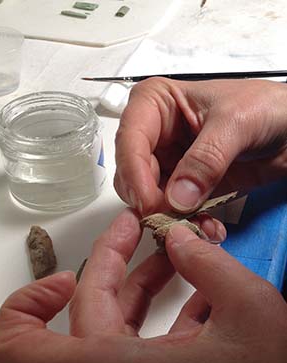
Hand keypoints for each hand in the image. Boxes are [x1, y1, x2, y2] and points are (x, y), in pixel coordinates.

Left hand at [0, 209, 286, 362]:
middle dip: (111, 262)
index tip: (59, 280)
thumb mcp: (252, 313)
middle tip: (134, 228)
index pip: (20, 355)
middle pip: (85, 314)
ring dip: (137, 284)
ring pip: (114, 327)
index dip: (22, 310)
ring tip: (170, 251)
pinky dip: (157, 313)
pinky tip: (193, 290)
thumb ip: (208, 265)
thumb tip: (180, 240)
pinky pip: (140, 346)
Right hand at [114, 78, 286, 214]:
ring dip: (167, 215)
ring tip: (194, 223)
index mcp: (154, 103)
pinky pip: (170, 210)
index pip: (129, 139)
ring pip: (145, 195)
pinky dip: (184, 222)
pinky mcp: (182, 185)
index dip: (134, 172)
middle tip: (169, 218)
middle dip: (148, 198)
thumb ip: (206, 159)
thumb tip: (177, 196)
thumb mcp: (236, 123)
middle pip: (131, 172)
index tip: (149, 200)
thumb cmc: (268, 107)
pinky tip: (205, 225)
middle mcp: (154, 133)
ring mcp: (167, 161)